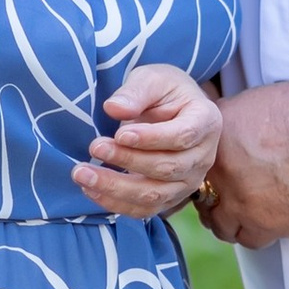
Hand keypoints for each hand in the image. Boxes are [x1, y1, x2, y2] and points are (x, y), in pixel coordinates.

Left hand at [72, 62, 222, 220]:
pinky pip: (143, 210)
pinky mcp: (169, 198)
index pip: (182, 136)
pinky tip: (89, 189)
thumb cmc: (164, 92)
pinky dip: (115, 203)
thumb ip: (135, 92)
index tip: (120, 134)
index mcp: (205, 121)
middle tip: (94, 147)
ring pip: (154, 195)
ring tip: (82, 173)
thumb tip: (114, 108)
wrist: (172, 112)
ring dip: (115, 187)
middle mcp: (202, 157)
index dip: (151, 138)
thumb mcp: (152, 79)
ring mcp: (188, 182)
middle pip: (167, 168)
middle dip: (127, 160)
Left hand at [197, 79, 288, 249]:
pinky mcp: (262, 225)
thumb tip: (218, 117)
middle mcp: (217, 175)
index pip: (191, 166)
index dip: (202, 172)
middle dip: (211, 197)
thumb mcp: (250, 101)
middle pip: (200, 198)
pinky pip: (248, 239)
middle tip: (227, 193)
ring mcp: (237, 203)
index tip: (212, 174)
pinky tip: (264, 221)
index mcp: (212, 143)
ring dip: (228, 219)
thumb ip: (227, 116)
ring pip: (219, 225)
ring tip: (244, 210)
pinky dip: (253, 232)